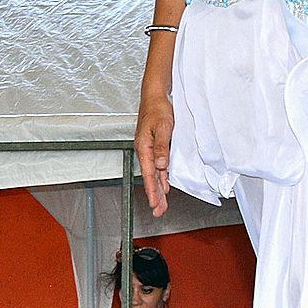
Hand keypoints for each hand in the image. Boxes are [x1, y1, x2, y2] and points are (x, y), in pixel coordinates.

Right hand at [133, 89, 173, 217]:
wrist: (155, 95)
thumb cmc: (157, 108)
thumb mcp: (162, 127)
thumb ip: (161, 147)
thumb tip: (161, 165)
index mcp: (144, 147)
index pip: (149, 174)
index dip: (152, 191)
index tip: (155, 204)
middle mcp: (145, 150)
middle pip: (151, 178)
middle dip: (154, 196)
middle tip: (158, 211)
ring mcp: (150, 149)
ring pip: (155, 174)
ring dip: (158, 189)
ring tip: (160, 204)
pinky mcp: (155, 146)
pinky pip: (158, 167)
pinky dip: (161, 178)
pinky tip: (164, 185)